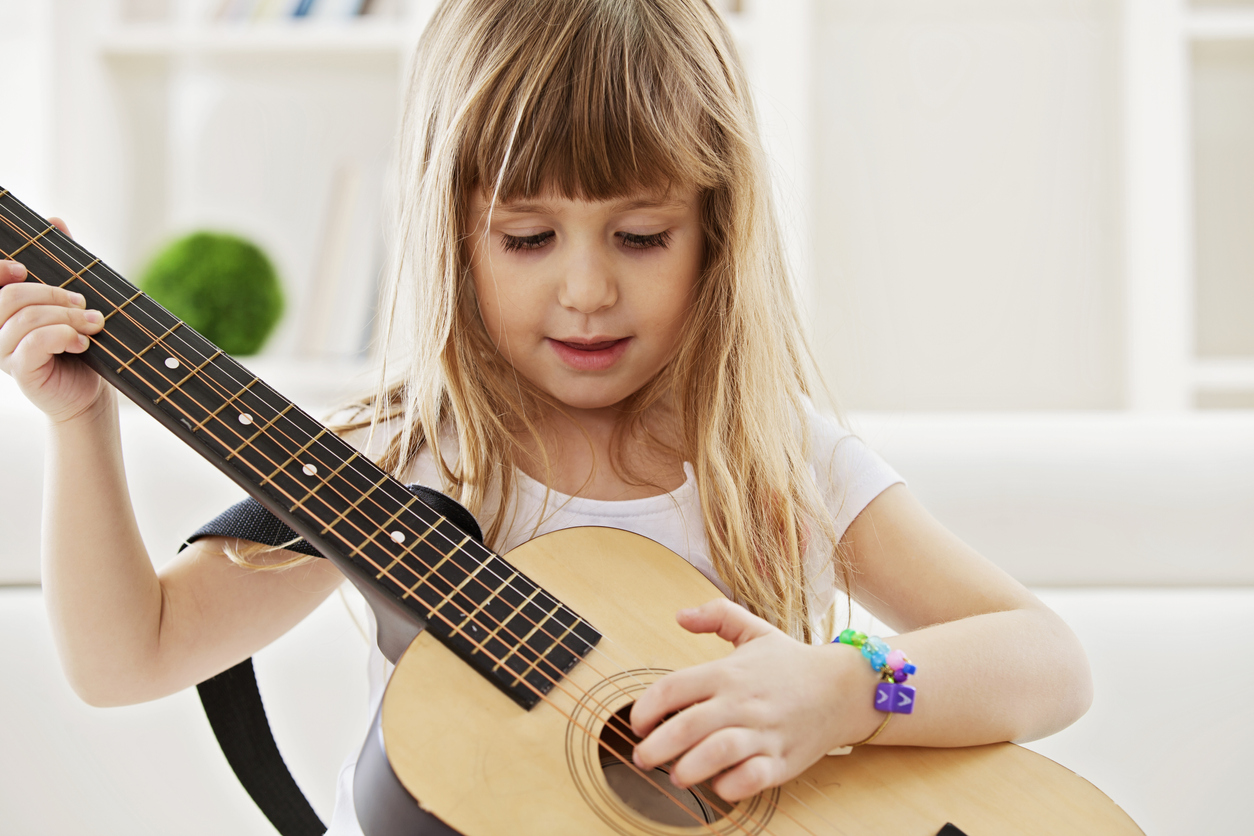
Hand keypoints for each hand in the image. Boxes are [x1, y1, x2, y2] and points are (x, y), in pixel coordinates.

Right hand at [0, 218, 108, 422]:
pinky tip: (81, 342)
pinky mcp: (18, 370)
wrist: (89, 387)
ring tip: (91, 325)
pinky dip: (64, 336)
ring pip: (26, 319)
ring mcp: (1, 350)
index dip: (0, 269)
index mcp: (2, 308)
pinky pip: (34, 343)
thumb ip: (60, 263)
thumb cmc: (77, 341)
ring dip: (67, 317)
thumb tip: (54, 220)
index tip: (24, 268)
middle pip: (11, 296)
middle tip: (83, 304)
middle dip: (54, 294)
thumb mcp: (70, 299)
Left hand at [630, 599, 875, 801]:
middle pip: (687, 726)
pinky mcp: (783, 760)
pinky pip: (752, 778)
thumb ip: (716, 616)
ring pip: (717, 753)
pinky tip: (718, 784)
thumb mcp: (754, 629)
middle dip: (656, 748)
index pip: (673, 688)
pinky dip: (730, 785)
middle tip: (642, 758)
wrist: (844, 688)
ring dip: (688, 769)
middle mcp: (742, 702)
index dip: (646, 709)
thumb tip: (680, 615)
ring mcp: (764, 732)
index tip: (637, 723)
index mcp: (729, 672)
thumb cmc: (792, 663)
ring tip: (676, 775)